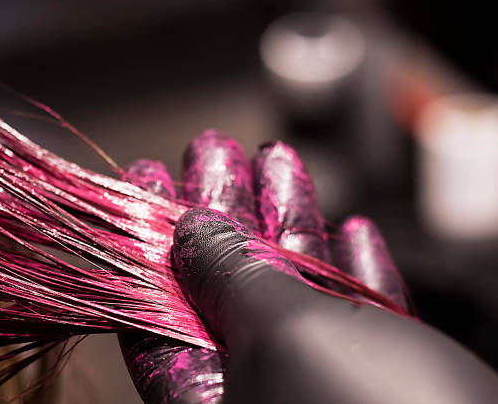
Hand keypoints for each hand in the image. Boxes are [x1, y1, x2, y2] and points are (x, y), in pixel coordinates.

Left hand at [120, 130, 497, 402]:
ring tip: (275, 159)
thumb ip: (232, 280)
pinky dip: (354, 271)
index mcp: (208, 400)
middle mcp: (254, 395)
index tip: (150, 176)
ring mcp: (316, 386)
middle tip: (210, 149)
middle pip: (224, 287)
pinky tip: (354, 231)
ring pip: (293, 289)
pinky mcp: (378, 383)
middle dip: (222, 209)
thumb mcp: (281, 334)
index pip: (157, 306)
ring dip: (288, 220)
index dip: (151, 237)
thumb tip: (191, 232)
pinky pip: (356, 316)